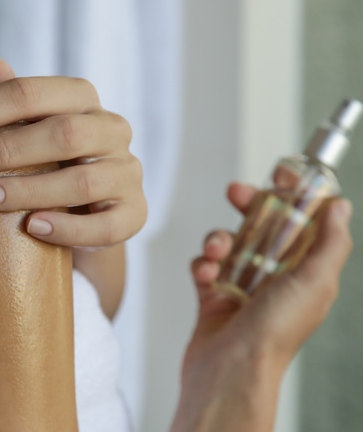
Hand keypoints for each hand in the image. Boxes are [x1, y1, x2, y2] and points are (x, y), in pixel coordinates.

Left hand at [0, 53, 145, 247]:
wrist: (84, 210)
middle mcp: (112, 129)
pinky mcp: (134, 214)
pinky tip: (31, 227)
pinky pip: (106, 225)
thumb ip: (4, 96)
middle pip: (62, 133)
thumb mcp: (22, 125)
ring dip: (29, 189)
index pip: (31, 93)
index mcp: (81, 99)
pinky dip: (68, 228)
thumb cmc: (43, 158)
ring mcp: (127, 173)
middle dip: (5, 148)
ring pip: (82, 181)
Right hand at [172, 182, 352, 431]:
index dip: (293, 195)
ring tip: (216, 251)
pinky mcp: (213, 294)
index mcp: (306, 271)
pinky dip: (202, 264)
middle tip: (238, 193)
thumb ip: (330, 242)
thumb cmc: (274, 332)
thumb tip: (339, 207)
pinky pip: (204, 264)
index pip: (303, 222)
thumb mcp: (316, 282)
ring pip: (229, 241)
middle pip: (263, 224)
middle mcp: (276, 275)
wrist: (231, 368)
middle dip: (249, 206)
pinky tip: (205, 274)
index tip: (282, 173)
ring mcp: (243, 285)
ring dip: (219, 238)